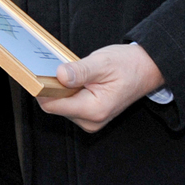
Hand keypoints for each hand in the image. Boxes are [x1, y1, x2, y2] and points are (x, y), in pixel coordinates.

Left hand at [37, 43, 165, 132]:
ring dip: (61, 89)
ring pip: (60, 105)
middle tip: (59, 68)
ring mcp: (90, 120)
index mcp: (94, 110)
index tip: (36, 73)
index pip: (52, 105)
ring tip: (73, 73)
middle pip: (54, 106)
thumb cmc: (129, 65)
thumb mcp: (102, 63)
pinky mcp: (90, 116)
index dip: (42, 89)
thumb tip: (59, 75)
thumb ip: (79, 71)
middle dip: (52, 87)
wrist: (148, 69)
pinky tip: (76, 80)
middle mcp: (91, 121)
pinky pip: (69, 104)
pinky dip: (68, 92)